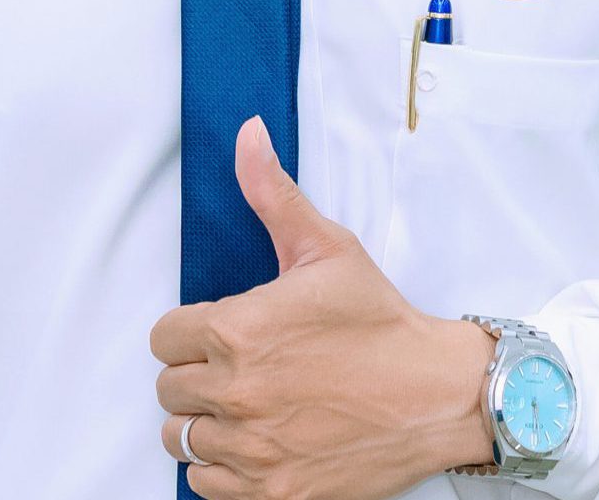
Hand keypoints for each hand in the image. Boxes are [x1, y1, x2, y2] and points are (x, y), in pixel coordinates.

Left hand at [150, 115, 493, 496]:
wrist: (436, 394)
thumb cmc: (380, 321)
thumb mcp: (326, 246)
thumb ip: (272, 192)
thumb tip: (247, 135)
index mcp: (238, 330)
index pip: (162, 338)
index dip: (189, 330)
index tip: (220, 331)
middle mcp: (237, 393)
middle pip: (169, 389)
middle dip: (197, 373)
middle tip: (240, 363)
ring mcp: (253, 450)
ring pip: (182, 439)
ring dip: (206, 421)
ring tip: (245, 403)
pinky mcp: (272, 493)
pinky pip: (207, 486)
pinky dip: (224, 468)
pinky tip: (256, 440)